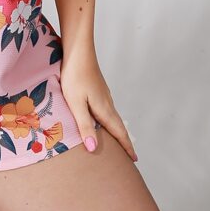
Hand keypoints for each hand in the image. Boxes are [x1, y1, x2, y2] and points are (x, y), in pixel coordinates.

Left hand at [59, 46, 137, 161]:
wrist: (79, 50)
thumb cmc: (75, 76)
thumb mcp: (76, 103)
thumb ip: (84, 126)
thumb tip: (93, 149)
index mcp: (104, 109)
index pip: (118, 132)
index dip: (126, 146)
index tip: (134, 160)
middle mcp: (107, 102)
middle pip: (118, 126)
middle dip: (124, 141)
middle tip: (129, 155)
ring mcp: (103, 94)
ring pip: (113, 117)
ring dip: (117, 130)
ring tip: (117, 141)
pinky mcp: (98, 88)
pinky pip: (107, 109)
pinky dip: (109, 119)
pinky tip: (102, 118)